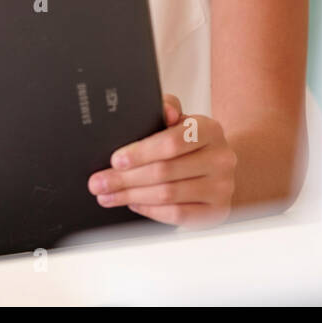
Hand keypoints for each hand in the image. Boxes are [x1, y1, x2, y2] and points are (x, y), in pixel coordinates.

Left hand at [87, 94, 236, 228]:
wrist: (218, 165)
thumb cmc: (191, 143)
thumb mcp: (179, 121)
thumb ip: (166, 107)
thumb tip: (165, 110)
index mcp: (210, 130)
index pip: (172, 142)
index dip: (140, 153)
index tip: (115, 160)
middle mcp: (221, 158)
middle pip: (165, 171)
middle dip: (125, 179)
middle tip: (100, 183)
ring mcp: (221, 187)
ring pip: (169, 195)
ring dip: (132, 196)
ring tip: (109, 196)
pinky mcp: (217, 211)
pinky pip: (178, 214)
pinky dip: (151, 211)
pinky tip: (134, 204)